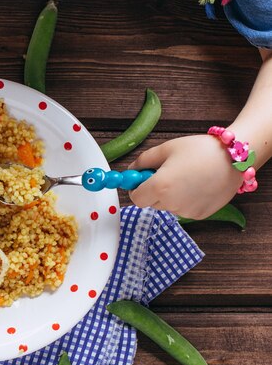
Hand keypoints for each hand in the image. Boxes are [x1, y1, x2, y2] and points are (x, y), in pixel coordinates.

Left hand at [128, 135, 242, 218]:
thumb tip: (131, 170)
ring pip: (168, 206)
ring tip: (188, 176)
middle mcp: (171, 203)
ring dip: (171, 195)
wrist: (235, 158)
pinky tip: (198, 185)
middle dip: (154, 190)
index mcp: (159, 186)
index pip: (136, 198)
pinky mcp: (200, 215)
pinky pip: (184, 209)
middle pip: (151, 202)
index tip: (141, 180)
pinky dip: (186, 200)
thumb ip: (143, 161)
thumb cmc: (199, 150)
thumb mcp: (167, 149)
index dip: (136, 189)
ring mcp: (186, 211)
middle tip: (168, 173)